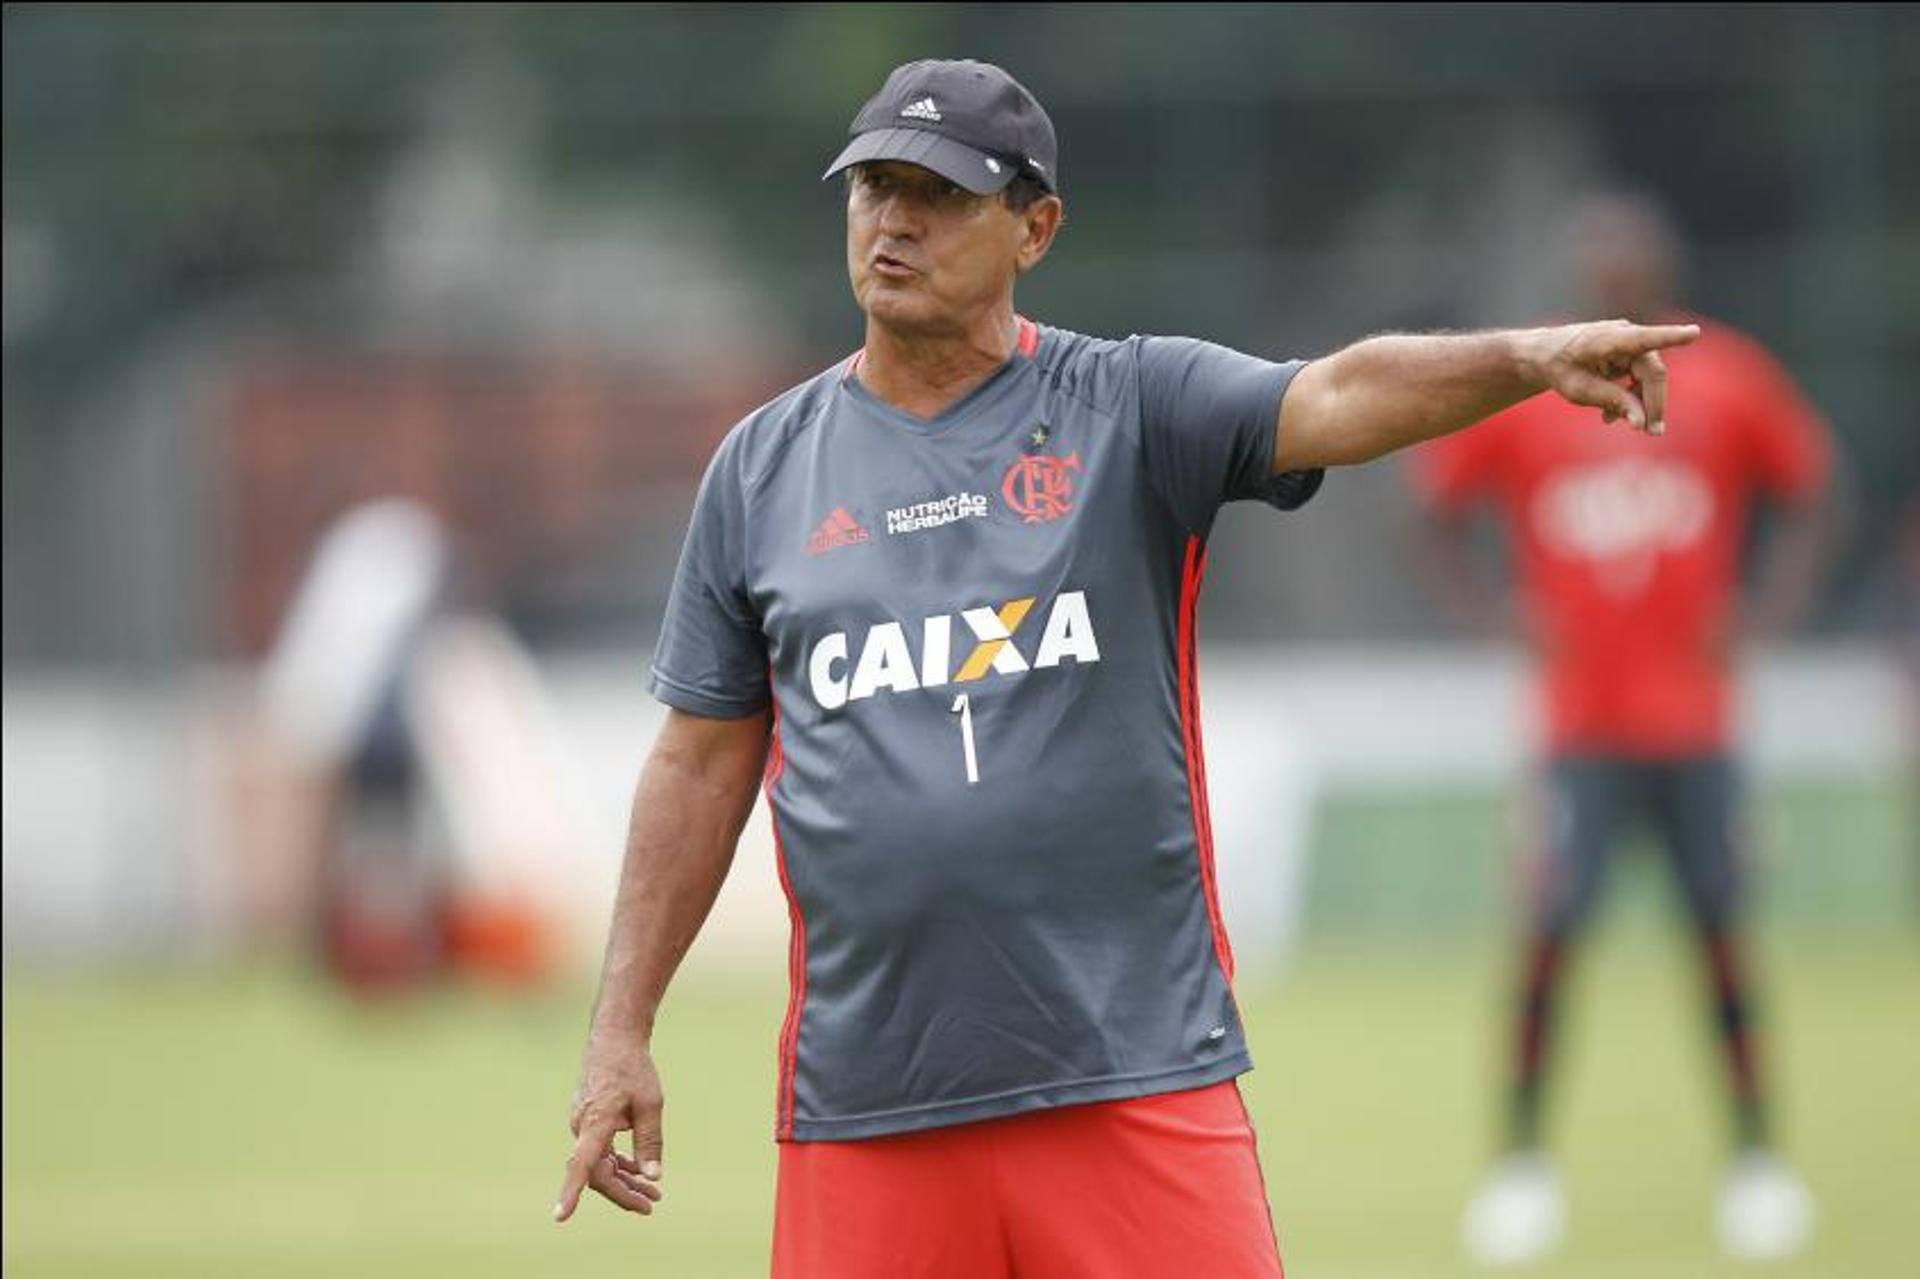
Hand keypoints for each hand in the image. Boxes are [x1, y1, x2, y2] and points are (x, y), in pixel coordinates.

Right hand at [553, 1033, 665, 1221]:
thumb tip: (653, 1177)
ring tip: (653, 1195)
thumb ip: (650, 1141)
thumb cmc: (633, 1068)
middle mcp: (582, 1126)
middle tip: (651, 1206)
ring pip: (600, 1164)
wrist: (614, 1038)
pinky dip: (619, 1163)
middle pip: (598, 1173)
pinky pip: (600, 1151)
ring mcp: (583, 1125)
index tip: (560, 1216)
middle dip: (623, 1192)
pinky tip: (639, 1171)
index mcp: (595, 1122)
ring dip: (624, 1180)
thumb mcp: (651, 1104)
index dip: (571, 1192)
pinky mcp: (588, 1121)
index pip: (580, 1165)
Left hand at [1519, 319, 1700, 435]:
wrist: (1544, 356)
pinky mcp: (1630, 354)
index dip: (1671, 337)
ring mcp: (1629, 343)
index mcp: (1608, 339)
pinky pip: (1639, 379)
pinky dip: (1629, 398)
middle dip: (1653, 403)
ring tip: (1614, 422)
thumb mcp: (1579, 390)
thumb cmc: (1558, 368)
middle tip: (1652, 432)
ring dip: (1639, 403)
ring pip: (1648, 377)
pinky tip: (1610, 416)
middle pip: (1652, 371)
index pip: (1645, 338)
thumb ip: (1611, 401)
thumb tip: (1641, 422)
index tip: (1693, 333)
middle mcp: (1624, 335)